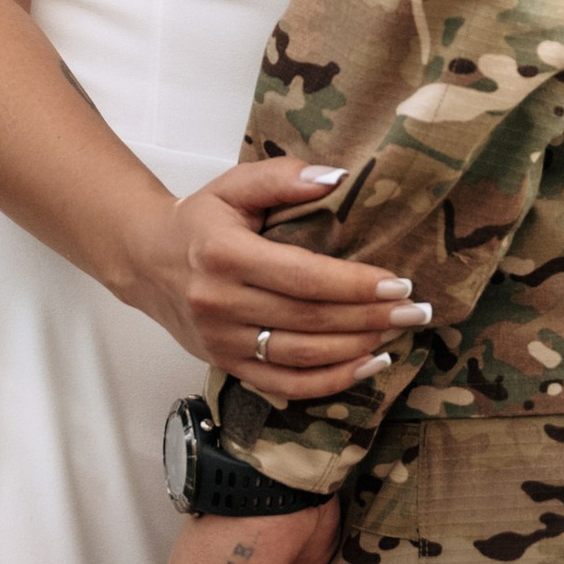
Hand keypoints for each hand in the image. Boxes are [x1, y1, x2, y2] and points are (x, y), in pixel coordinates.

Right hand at [121, 158, 425, 400]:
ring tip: (397, 332)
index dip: (353, 284)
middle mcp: (218, 302)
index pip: (301, 277)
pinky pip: (284, 385)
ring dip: (356, 348)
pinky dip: (329, 381)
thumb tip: (337, 178)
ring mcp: (220, 340)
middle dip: (369, 316)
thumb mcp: (234, 185)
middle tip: (415, 310)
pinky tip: (366, 364)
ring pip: (300, 355)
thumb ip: (283, 178)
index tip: (398, 282)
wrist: (148, 261)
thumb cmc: (201, 220)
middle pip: (308, 319)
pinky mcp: (225, 365)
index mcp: (223, 254)